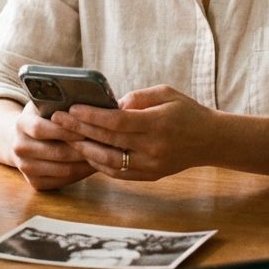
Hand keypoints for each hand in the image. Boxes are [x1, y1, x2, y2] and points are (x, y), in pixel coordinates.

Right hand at [9, 101, 96, 190]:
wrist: (24, 138)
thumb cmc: (44, 116)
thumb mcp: (48, 104)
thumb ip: (62, 103)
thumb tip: (92, 103)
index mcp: (21, 124)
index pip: (41, 128)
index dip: (66, 130)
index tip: (88, 128)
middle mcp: (18, 148)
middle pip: (56, 152)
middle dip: (83, 148)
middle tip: (105, 145)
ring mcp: (25, 168)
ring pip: (62, 170)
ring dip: (85, 163)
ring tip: (104, 155)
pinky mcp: (34, 183)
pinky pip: (62, 181)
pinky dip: (80, 174)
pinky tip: (93, 164)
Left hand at [52, 85, 215, 180]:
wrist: (210, 140)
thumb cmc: (187, 111)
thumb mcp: (166, 93)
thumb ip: (138, 97)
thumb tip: (111, 105)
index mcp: (157, 124)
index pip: (117, 122)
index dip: (92, 116)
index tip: (72, 109)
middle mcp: (153, 147)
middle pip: (108, 140)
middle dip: (80, 129)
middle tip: (58, 120)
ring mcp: (151, 165)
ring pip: (109, 161)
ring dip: (85, 149)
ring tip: (67, 138)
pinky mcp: (150, 176)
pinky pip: (118, 173)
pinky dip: (99, 164)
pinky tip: (86, 152)